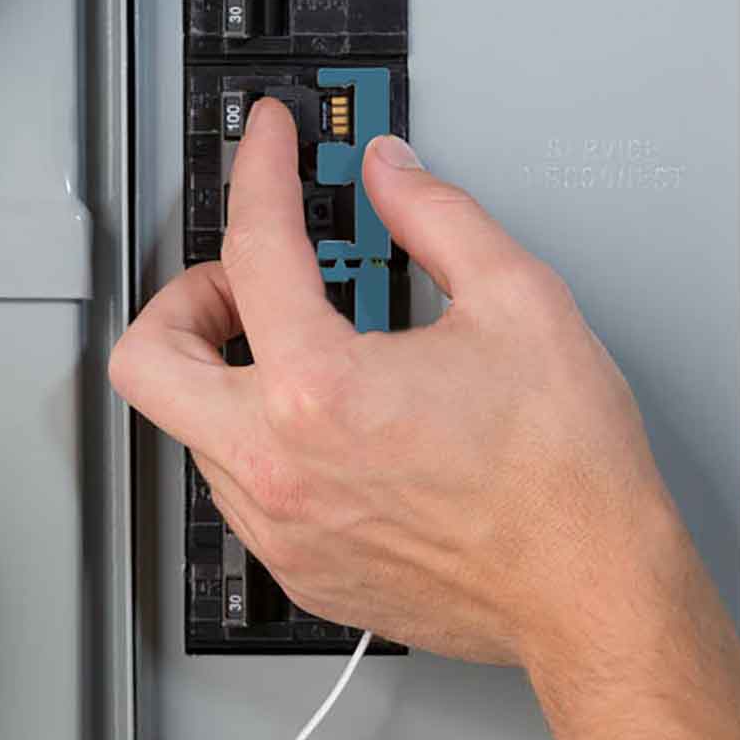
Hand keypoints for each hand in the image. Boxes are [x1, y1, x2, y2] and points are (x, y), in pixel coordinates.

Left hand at [111, 99, 703, 667]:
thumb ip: (437, 216)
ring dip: (228, 373)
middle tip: (242, 282)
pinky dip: (260, 439)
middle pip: (146, 361)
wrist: (593, 594)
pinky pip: (236, 488)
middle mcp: (277, 465)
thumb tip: (391, 173)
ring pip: (191, 428)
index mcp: (320, 389)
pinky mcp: (298, 569)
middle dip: (182, 299)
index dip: (260, 170)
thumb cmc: (567, 477)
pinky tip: (327, 423)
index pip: (252, 248)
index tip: (269, 145)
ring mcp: (280, 526)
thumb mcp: (519, 302)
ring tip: (305, 350)